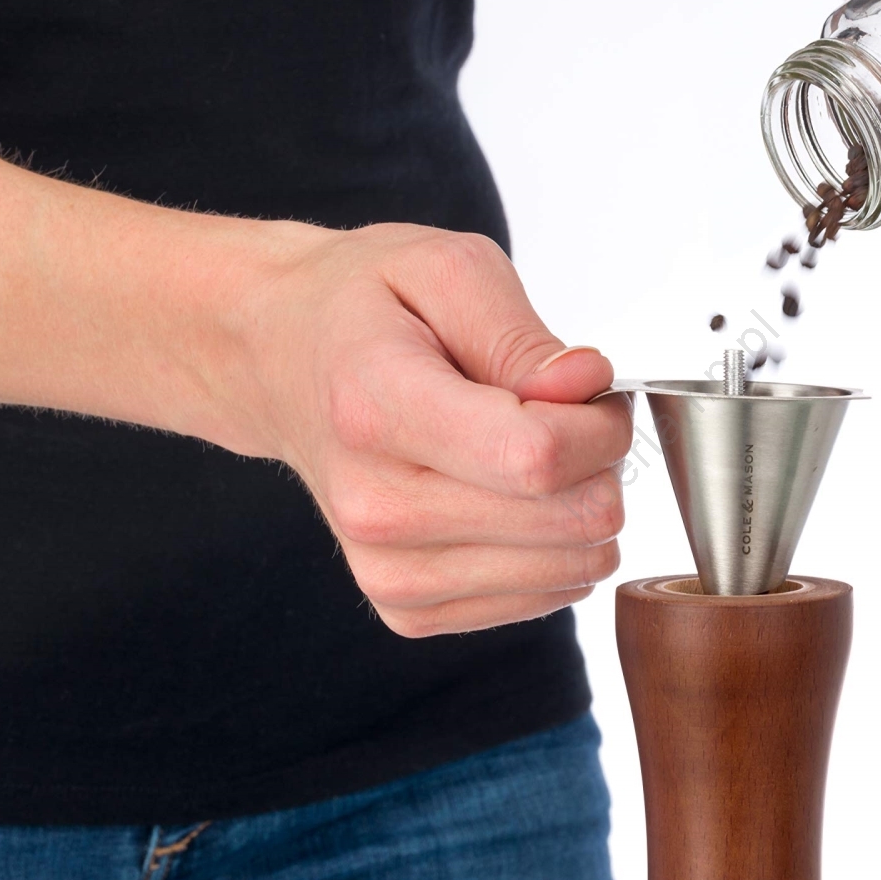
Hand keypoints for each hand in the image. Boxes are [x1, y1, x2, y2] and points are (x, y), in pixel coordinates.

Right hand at [240, 223, 631, 637]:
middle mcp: (375, 507)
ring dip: (580, 506)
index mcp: (376, 410)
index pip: (537, 457)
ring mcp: (387, 570)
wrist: (279, 361)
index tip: (592, 389)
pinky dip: (553, 547)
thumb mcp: (446, 270)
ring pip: (571, 569)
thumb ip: (523, 335)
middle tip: (565, 415)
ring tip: (530, 451)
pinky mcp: (407, 608)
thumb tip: (587, 387)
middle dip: (601, 463)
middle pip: (568, 521)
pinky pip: (545, 597)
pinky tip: (510, 496)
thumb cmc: (365, 311)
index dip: (600, 426)